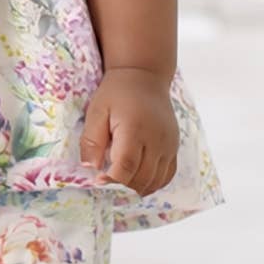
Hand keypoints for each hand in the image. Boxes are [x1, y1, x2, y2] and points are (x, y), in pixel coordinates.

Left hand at [79, 67, 178, 196]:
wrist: (145, 76)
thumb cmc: (116, 93)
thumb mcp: (97, 111)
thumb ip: (92, 140)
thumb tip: (90, 167)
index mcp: (135, 129)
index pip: (125, 167)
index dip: (111, 180)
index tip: (98, 181)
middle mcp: (156, 140)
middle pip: (141, 178)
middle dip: (122, 186)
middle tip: (106, 183)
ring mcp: (169, 145)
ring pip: (155, 181)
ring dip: (136, 187)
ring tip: (119, 182)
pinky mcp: (174, 147)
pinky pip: (167, 175)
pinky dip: (152, 183)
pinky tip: (137, 180)